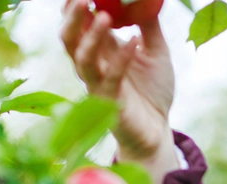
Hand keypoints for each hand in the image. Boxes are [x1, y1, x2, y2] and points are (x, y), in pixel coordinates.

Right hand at [60, 0, 177, 179]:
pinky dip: (122, 58)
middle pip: (69, 38)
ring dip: (92, 36)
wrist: (157, 129)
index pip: (77, 24)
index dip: (74, 7)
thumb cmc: (152, 90)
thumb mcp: (155, 51)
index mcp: (98, 50)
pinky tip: (135, 41)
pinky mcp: (109, 103)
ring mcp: (97, 84)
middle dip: (72, 17)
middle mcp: (92, 65)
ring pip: (82, 59)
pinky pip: (111, 78)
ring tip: (106, 16)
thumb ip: (148, 25)